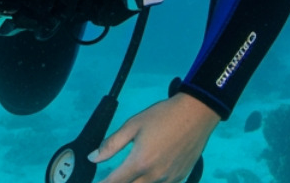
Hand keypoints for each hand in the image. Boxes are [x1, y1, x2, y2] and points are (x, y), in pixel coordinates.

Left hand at [90, 92, 219, 182]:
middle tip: (113, 178)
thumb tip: (93, 158)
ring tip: (131, 174)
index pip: (114, 182)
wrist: (197, 113)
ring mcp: (169, 179)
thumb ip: (111, 144)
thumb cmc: (164, 116)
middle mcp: (154, 176)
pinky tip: (148, 175)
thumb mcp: (133, 125)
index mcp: (140, 162)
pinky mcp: (180, 178)